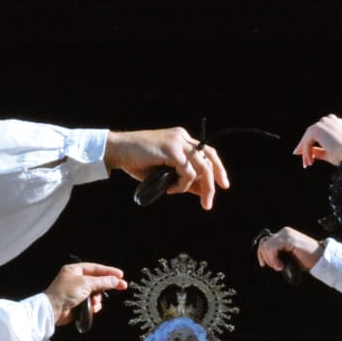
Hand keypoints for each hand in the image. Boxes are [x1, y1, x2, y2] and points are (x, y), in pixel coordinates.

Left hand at [44, 261, 125, 327]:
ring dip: (98, 298)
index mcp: (75, 270)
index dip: (109, 271)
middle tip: (122, 286)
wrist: (53, 310)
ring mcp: (77, 292)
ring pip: (96, 293)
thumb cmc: (65, 292)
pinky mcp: (78, 303)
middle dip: (106, 286)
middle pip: (97, 281)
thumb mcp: (86, 284)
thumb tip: (116, 280)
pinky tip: (93, 309)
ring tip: (95, 302)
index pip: (96, 268)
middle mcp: (76, 280)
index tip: (120, 275)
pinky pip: (91, 303)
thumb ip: (102, 281)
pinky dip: (94, 306)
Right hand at [104, 129, 228, 209]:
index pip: (207, 152)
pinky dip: (181, 185)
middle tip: (208, 203)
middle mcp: (182, 137)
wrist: (117, 150)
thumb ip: (183, 178)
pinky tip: (169, 188)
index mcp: (181, 139)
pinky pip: (188, 172)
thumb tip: (200, 190)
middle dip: (212, 183)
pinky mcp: (172, 150)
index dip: (218, 169)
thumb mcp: (165, 172)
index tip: (223, 185)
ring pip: (202, 167)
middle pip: (209, 159)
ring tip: (177, 193)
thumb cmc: (137, 161)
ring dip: (195, 187)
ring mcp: (178, 142)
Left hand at [256, 227, 321, 273]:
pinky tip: (281, 265)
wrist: (320, 259)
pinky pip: (272, 248)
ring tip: (280, 266)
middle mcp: (284, 232)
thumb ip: (277, 253)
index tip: (263, 264)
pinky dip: (274, 259)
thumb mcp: (288, 256)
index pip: (264, 242)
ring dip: (271, 260)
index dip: (261, 254)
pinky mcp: (289, 239)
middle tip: (276, 267)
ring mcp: (286, 234)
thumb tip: (265, 258)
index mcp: (283, 235)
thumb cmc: (306, 259)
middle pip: (263, 244)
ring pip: (266, 246)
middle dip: (266, 258)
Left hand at [294, 115, 341, 166]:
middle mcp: (329, 119)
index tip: (306, 153)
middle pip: (312, 133)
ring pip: (309, 138)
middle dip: (306, 146)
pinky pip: (307, 142)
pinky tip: (310, 162)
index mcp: (336, 123)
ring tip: (307, 164)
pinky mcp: (316, 129)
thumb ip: (320, 151)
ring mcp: (322, 123)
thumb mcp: (330, 153)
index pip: (320, 131)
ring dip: (306, 152)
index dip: (312, 141)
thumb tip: (311, 151)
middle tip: (302, 158)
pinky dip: (307, 152)